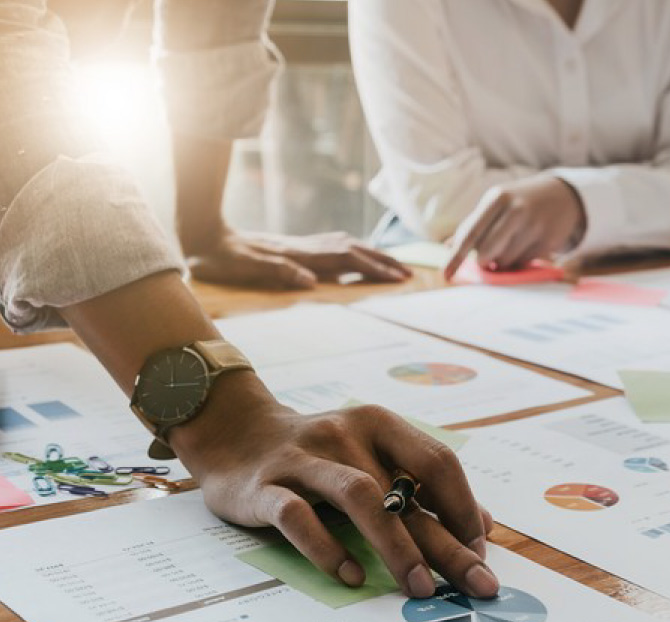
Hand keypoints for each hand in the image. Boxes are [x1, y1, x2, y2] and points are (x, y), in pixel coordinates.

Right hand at [171, 373, 498, 598]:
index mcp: (377, 424)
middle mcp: (345, 434)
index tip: (479, 551)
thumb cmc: (319, 453)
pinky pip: (299, 516)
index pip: (436, 462)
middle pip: (405, 490)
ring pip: (359, 497)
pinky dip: (328, 547)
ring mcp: (304, 458)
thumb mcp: (372, 454)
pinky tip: (353, 576)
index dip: (464, 507)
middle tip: (478, 584)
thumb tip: (483, 525)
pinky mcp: (266, 486)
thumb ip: (423, 485)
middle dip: (447, 542)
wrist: (237, 433)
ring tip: (422, 588)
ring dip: (396, 546)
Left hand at [187, 228, 411, 289]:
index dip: (374, 269)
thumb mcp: (244, 268)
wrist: (202, 231)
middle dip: (383, 262)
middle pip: (354, 250)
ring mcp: (301, 244)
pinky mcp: (295, 245)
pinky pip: (335, 246)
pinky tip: (358, 255)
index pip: (346, 261)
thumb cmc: (221, 257)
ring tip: (393, 266)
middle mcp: (305, 247)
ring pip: (347, 246)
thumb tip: (311, 283)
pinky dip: (355, 251)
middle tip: (409, 275)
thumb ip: (278, 272)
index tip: (399, 279)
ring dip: (372, 255)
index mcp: (299, 255)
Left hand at [444, 176, 585, 278]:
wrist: (562, 196)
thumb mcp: (495, 205)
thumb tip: (446, 247)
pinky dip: (519, 260)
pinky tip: (525, 245)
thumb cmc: (518, 203)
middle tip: (488, 257)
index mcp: (496, 198)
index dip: (456, 257)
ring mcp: (534, 225)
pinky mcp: (548, 240)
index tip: (445, 275)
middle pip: (486, 252)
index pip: (470, 233)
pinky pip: (523, 263)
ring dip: (502, 261)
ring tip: (511, 245)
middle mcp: (516, 209)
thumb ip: (472, 225)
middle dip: (483, 260)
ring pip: (504, 261)